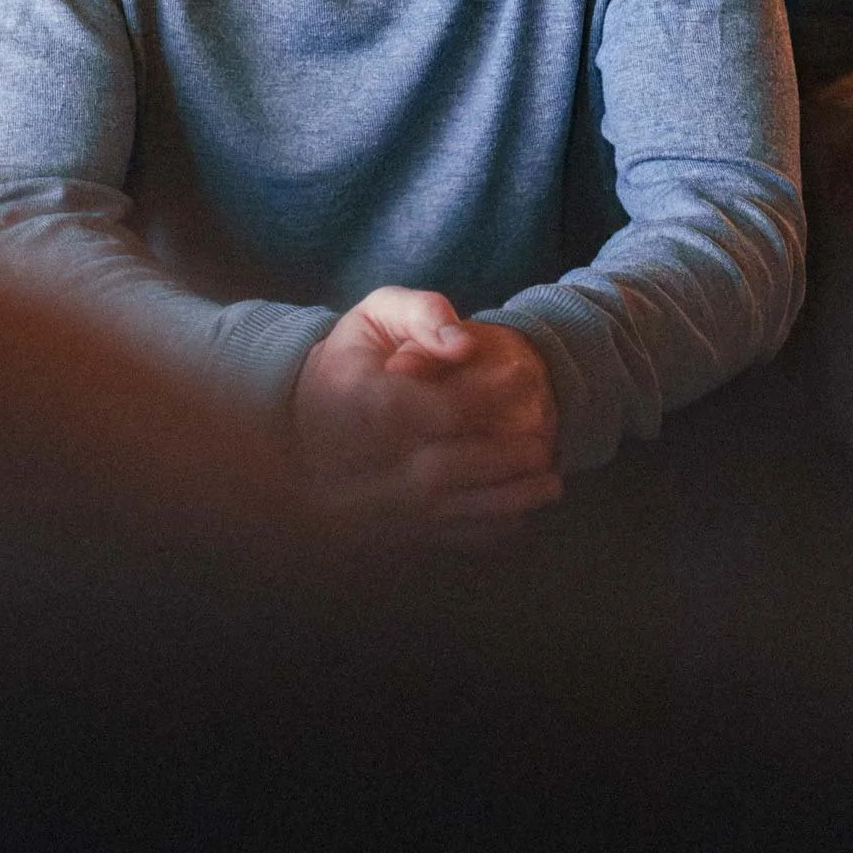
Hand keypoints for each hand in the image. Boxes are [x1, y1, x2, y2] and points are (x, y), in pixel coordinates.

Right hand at [292, 287, 559, 528]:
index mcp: (362, 404)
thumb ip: (421, 313)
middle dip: (509, 454)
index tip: (525, 374)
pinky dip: (494, 530)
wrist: (303, 426)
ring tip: (549, 480)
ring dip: (514, 498)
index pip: (439, 407)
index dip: (491, 392)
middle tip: (545, 433)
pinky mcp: (395, 532)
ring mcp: (381, 505)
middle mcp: (367, 463)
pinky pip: (452, 539)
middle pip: (452, 467)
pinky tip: (520, 510)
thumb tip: (465, 345)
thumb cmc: (350, 360)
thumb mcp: (374, 316)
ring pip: (456, 511)